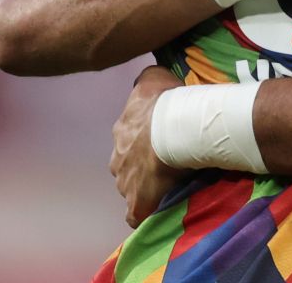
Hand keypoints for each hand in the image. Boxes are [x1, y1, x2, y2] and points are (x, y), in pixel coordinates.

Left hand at [110, 66, 185, 227]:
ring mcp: (125, 182)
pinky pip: (138, 214)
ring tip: (169, 185)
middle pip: (127, 165)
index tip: (161, 140)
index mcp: (122, 130)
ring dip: (145, 188)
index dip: (145, 140)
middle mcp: (117, 157)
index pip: (129, 137)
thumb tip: (144, 78)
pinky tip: (160, 210)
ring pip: (132, 187)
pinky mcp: (137, 203)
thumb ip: (145, 79)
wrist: (174, 128)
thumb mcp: (153, 77)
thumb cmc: (166, 102)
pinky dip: (146, 212)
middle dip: (141, 166)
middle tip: (166, 163)